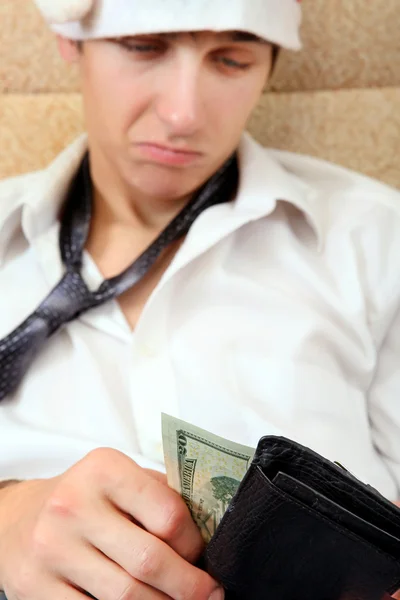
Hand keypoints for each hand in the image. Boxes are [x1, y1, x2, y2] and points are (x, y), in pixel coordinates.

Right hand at [0, 448, 223, 599]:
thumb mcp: (120, 478)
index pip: (168, 514)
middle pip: (149, 561)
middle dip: (190, 586)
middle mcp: (74, 506)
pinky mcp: (36, 587)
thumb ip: (159, 496)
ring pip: (126, 596)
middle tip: (210, 595)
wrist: (20, 517)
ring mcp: (53, 549)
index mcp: (104, 470)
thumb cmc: (85, 496)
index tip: (202, 555)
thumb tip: (208, 531)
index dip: (194, 543)